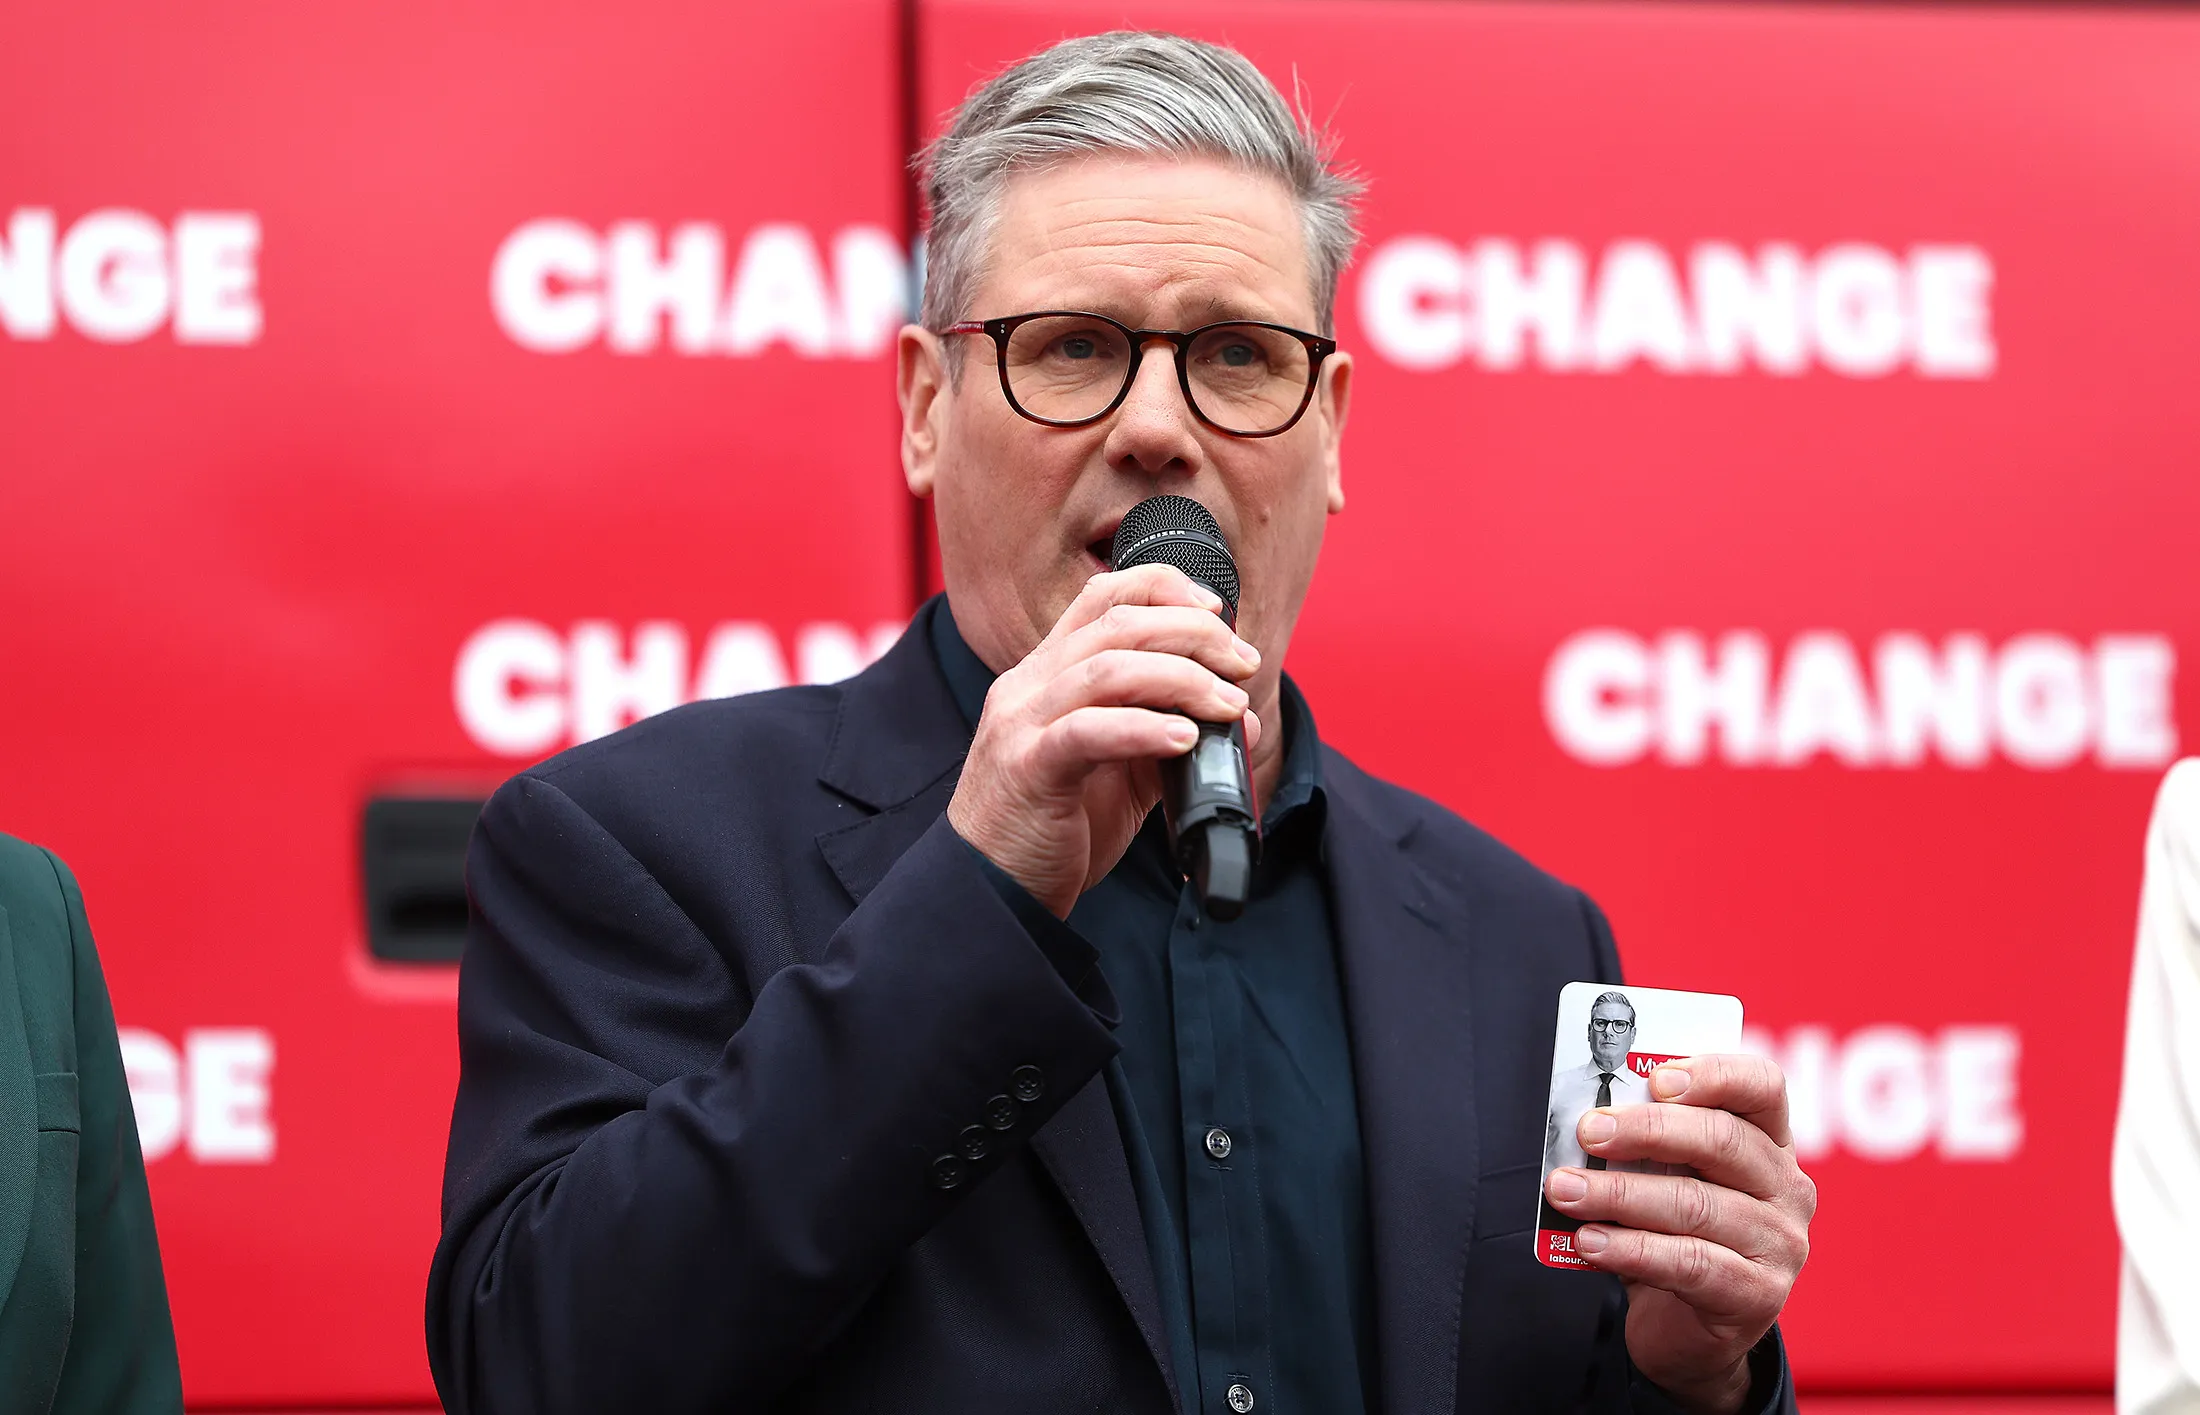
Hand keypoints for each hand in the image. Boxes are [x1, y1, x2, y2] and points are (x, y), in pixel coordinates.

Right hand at [947, 565, 1262, 917]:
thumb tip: (1242, 719)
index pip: (1100, 597)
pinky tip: (1185, 739)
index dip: (1164, 588)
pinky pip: (1089, 731)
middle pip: (1116, 624)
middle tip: (1243, 665)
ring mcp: (1022, 724)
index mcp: (1045, 676)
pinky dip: (1145, 728)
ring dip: (1183, 678)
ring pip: (1107, 669)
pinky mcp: (1028, 769)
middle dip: (1193, 634)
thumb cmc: (1050, 830)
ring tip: (1229, 706)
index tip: (1217, 613)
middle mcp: (1028, 686)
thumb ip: (1167, 737)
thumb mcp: (1117, 776)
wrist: (990, 891)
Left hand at [1540, 1055, 1814, 1414]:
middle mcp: (1785, 1188)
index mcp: (1769, 1142)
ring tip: (1565, 1190)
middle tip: (1589, 1132)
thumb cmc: (1673, 1236)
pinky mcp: (1756, 1296)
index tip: (1656, 1079)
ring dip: (1618, 1194)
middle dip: (1646, 1131)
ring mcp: (1778, 1244)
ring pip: (1695, 1205)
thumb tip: (1587, 1118)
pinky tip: (1589, 1243)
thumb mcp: (1666, 1178)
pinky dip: (1630, 1249)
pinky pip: (1687, 1263)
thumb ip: (1645, 1146)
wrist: (1689, 1330)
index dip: (1713, 1074)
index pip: (1763, 1086)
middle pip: (1723, 1140)